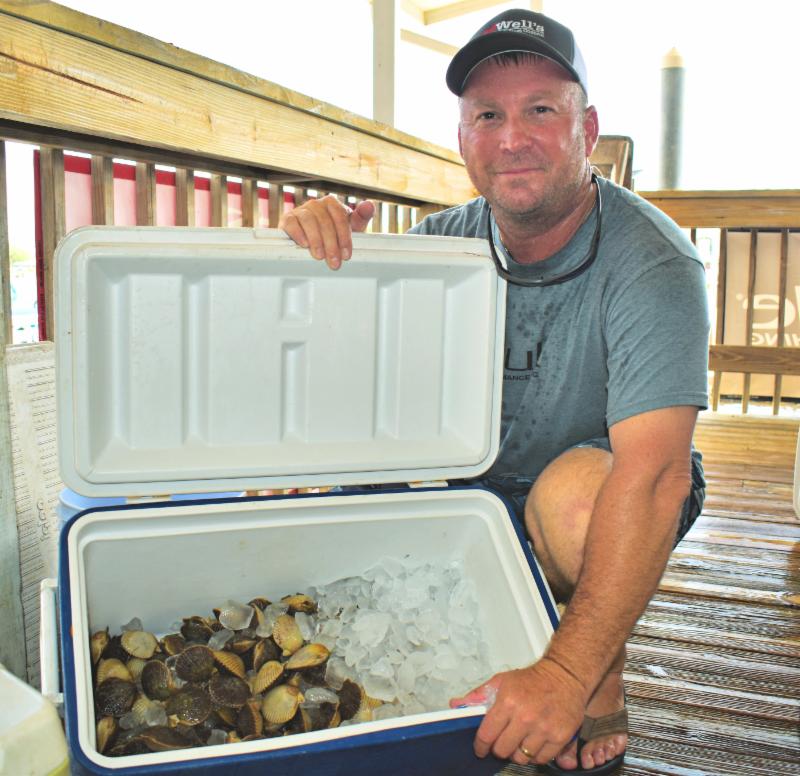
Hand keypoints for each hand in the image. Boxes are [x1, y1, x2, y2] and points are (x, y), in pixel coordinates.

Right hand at [279, 194, 374, 269]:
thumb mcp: (350, 227)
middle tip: (334, 262)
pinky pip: (291, 223)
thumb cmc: (333, 233)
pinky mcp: (288, 219)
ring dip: (316, 240)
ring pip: (309, 221)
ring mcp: (301, 210)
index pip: (340, 217)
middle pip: (325, 222)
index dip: (344, 237)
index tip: (346, 255)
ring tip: (319, 256)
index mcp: (332, 204)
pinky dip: (298, 233)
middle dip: (331, 244)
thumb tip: (370, 205)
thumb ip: (361, 217)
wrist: (309, 238)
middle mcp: (316, 204)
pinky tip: (304, 244)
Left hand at [450, 657, 587, 765]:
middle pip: (502, 750)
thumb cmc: (531, 680)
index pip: (486, 735)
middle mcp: (525, 717)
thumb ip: (478, 696)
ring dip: (517, 752)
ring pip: (522, 757)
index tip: (480, 748)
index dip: (480, 746)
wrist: (564, 676)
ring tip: (519, 740)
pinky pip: (541, 759)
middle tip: (501, 741)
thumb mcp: (501, 681)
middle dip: (498, 748)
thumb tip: (456, 705)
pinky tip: (533, 742)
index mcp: (508, 701)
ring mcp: (544, 728)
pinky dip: (535, 755)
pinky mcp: (560, 736)